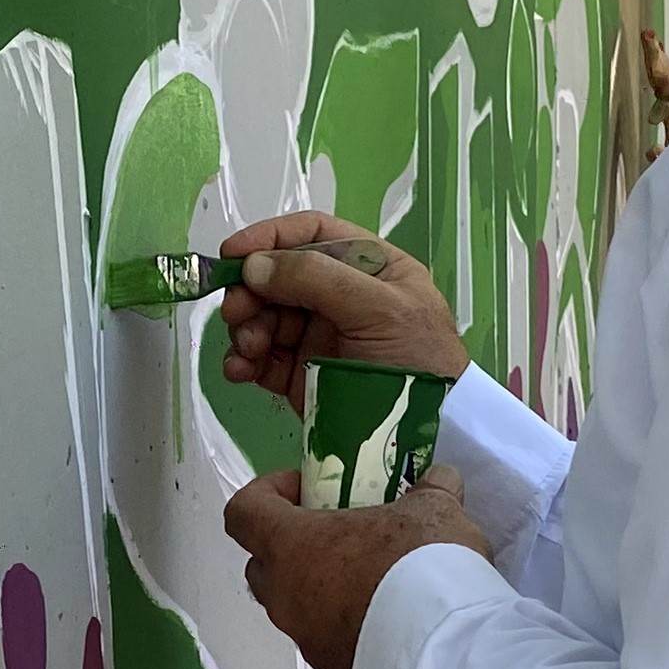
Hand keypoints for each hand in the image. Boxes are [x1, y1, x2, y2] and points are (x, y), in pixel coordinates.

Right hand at [213, 211, 467, 407]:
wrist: (435, 432)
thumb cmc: (420, 361)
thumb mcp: (381, 309)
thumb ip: (318, 279)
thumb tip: (255, 267)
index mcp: (368, 267)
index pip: (312, 236)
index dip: (270, 238)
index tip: (233, 254)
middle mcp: (339, 296)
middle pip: (278, 277)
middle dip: (250, 290)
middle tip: (235, 311)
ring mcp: (319, 336)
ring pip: (264, 318)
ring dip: (246, 328)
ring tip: (248, 348)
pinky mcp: (301, 375)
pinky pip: (261, 358)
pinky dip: (243, 361)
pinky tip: (239, 369)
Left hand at [221, 464, 490, 668]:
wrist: (442, 653)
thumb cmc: (418, 565)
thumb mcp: (433, 511)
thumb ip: (429, 490)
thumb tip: (439, 479)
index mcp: (290, 545)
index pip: (243, 511)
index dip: (267, 492)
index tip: (306, 488)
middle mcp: (284, 596)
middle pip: (263, 564)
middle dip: (293, 545)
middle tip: (339, 535)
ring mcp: (305, 639)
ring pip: (295, 607)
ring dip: (322, 589)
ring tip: (373, 578)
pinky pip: (327, 640)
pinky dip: (347, 626)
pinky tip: (391, 619)